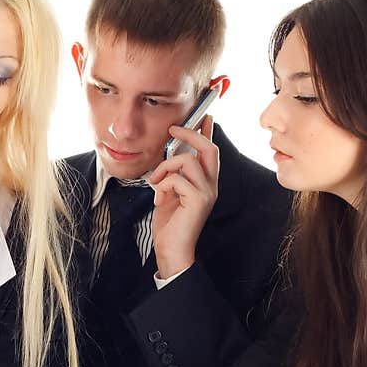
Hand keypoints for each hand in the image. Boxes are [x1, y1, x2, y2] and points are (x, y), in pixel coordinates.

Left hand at [148, 115, 219, 278]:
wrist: (172, 250)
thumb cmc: (170, 225)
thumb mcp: (170, 194)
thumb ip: (174, 176)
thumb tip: (170, 158)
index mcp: (206, 183)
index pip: (210, 151)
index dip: (207, 131)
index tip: (204, 115)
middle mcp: (211, 185)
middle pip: (208, 148)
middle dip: (189, 134)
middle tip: (172, 130)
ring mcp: (207, 192)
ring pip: (188, 160)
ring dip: (165, 167)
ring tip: (155, 182)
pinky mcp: (199, 200)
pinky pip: (177, 178)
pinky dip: (163, 185)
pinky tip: (158, 199)